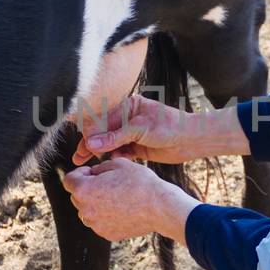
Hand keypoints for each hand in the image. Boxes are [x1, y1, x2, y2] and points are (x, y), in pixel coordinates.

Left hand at [61, 158, 198, 242]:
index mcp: (84, 190)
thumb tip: (91, 174)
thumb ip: (97, 168)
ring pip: (88, 211)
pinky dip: (106, 216)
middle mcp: (85, 210)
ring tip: (116, 197)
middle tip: (108, 183)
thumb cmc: (140, 182)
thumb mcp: (117, 163)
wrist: (160, 207)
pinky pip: (100, 222)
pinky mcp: (106, 234)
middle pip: (76, 197)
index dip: (79, 173)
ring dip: (96, 203)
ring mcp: (96, 225)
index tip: (92, 173)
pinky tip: (122, 209)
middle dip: (87, 189)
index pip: (68, 180)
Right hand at [72, 95, 247, 164]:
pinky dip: (115, 157)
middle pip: (104, 132)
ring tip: (87, 164)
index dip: (92, 134)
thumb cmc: (169, 127)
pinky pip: (120, 152)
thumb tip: (91, 143)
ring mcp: (132, 132)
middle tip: (78, 159)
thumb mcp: (140, 130)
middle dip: (91, 145)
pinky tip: (111, 163)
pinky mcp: (137, 146)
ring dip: (101, 153)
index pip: (103, 119)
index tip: (83, 147)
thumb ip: (115, 137)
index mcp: (128, 105)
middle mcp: (128, 117)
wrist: (191, 139)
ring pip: (111, 144)